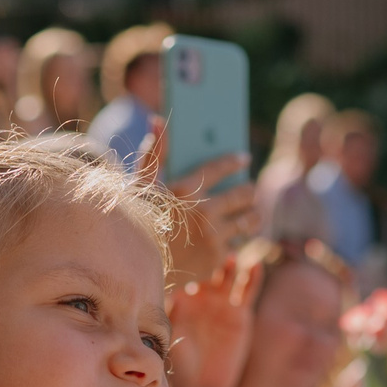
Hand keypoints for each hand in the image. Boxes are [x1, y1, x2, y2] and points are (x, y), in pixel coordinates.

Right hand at [140, 124, 257, 287]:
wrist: (135, 265)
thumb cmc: (139, 219)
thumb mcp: (142, 185)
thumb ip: (155, 153)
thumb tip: (159, 121)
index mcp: (185, 190)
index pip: (221, 167)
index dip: (235, 161)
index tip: (244, 158)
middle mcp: (204, 213)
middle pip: (245, 194)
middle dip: (248, 190)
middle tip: (248, 190)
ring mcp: (213, 237)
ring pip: (249, 220)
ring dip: (251, 215)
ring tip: (249, 213)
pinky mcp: (216, 259)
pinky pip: (237, 243)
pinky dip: (235, 238)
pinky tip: (232, 235)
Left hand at [169, 249, 263, 386]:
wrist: (202, 384)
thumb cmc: (182, 363)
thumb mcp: (173, 339)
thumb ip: (172, 318)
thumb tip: (175, 295)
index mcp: (183, 302)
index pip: (185, 285)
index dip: (187, 283)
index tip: (189, 283)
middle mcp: (203, 299)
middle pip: (208, 277)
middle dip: (210, 268)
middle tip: (213, 261)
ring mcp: (222, 304)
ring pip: (227, 280)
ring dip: (229, 268)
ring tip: (231, 258)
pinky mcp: (241, 312)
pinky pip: (247, 291)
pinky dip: (252, 277)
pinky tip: (255, 265)